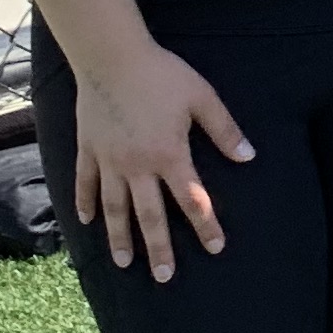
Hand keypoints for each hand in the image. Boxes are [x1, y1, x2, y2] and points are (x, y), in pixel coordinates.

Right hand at [70, 40, 252, 278]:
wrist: (111, 56)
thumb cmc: (162, 74)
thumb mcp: (202, 97)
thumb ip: (224, 130)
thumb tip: (249, 157)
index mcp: (169, 155)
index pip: (193, 199)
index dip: (206, 225)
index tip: (215, 247)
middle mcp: (137, 166)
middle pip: (150, 216)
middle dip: (159, 249)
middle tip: (165, 277)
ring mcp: (109, 160)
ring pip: (114, 208)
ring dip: (119, 237)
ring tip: (124, 263)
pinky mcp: (88, 149)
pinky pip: (85, 183)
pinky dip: (84, 203)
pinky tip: (85, 222)